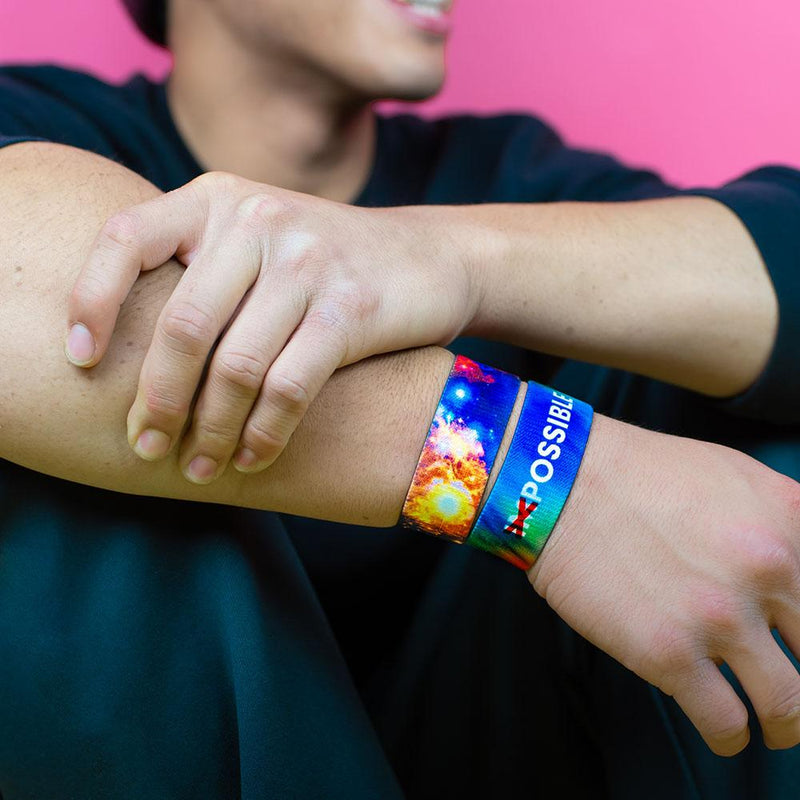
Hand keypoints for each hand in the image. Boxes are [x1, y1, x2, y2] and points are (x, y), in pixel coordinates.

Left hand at [66, 172, 478, 482]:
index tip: (82, 362)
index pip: (126, 239)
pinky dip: (263, 433)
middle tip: (147, 447)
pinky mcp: (351, 309)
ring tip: (199, 467)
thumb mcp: (260, 241)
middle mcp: (258, 222)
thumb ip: (203, 271)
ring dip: (210, 430)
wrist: (429, 258)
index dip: (91, 302)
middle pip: (184, 326)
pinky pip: (289, 387)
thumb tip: (134, 360)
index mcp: (218, 200)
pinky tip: (252, 457)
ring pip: (236, 366)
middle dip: (158, 401)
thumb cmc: (328, 262)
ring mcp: (309, 263)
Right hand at [530, 415, 799, 755]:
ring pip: (789, 708)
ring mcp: (718, 617)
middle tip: (786, 683)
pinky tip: (722, 728)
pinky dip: (730, 737)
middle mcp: (766, 572)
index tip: (797, 642)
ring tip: (769, 725)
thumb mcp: (735, 474)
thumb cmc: (640, 474)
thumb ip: (786, 521)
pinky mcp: (668, 653)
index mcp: (788, 526)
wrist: (564, 482)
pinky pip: (726, 725)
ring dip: (785, 726)